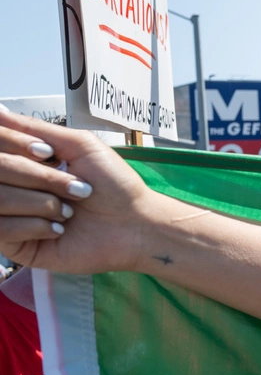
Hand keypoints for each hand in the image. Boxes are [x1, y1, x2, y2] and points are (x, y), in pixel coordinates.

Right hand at [0, 108, 156, 273]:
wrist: (134, 226)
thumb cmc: (114, 185)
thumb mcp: (79, 145)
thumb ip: (34, 129)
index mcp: (23, 161)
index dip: (15, 144)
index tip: (47, 152)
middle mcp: (11, 186)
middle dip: (39, 178)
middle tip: (75, 187)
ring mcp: (10, 215)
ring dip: (41, 203)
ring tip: (69, 210)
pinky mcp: (14, 245)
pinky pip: (1, 229)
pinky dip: (36, 226)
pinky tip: (59, 229)